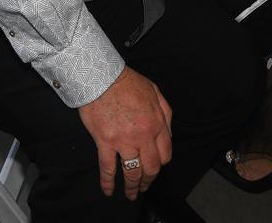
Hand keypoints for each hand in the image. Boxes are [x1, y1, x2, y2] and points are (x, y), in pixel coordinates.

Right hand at [78, 67, 172, 200]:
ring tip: (131, 193)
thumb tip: (169, 134)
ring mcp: (124, 140)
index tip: (156, 168)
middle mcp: (143, 135)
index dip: (161, 164)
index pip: (165, 153)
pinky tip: (109, 190)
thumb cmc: (127, 82)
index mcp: (157, 123)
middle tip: (144, 187)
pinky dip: (108, 182)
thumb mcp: (155, 91)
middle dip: (149, 180)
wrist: (102, 77)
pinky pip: (108, 168)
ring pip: (132, 172)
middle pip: (151, 167)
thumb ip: (166, 113)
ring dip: (132, 186)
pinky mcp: (105, 142)